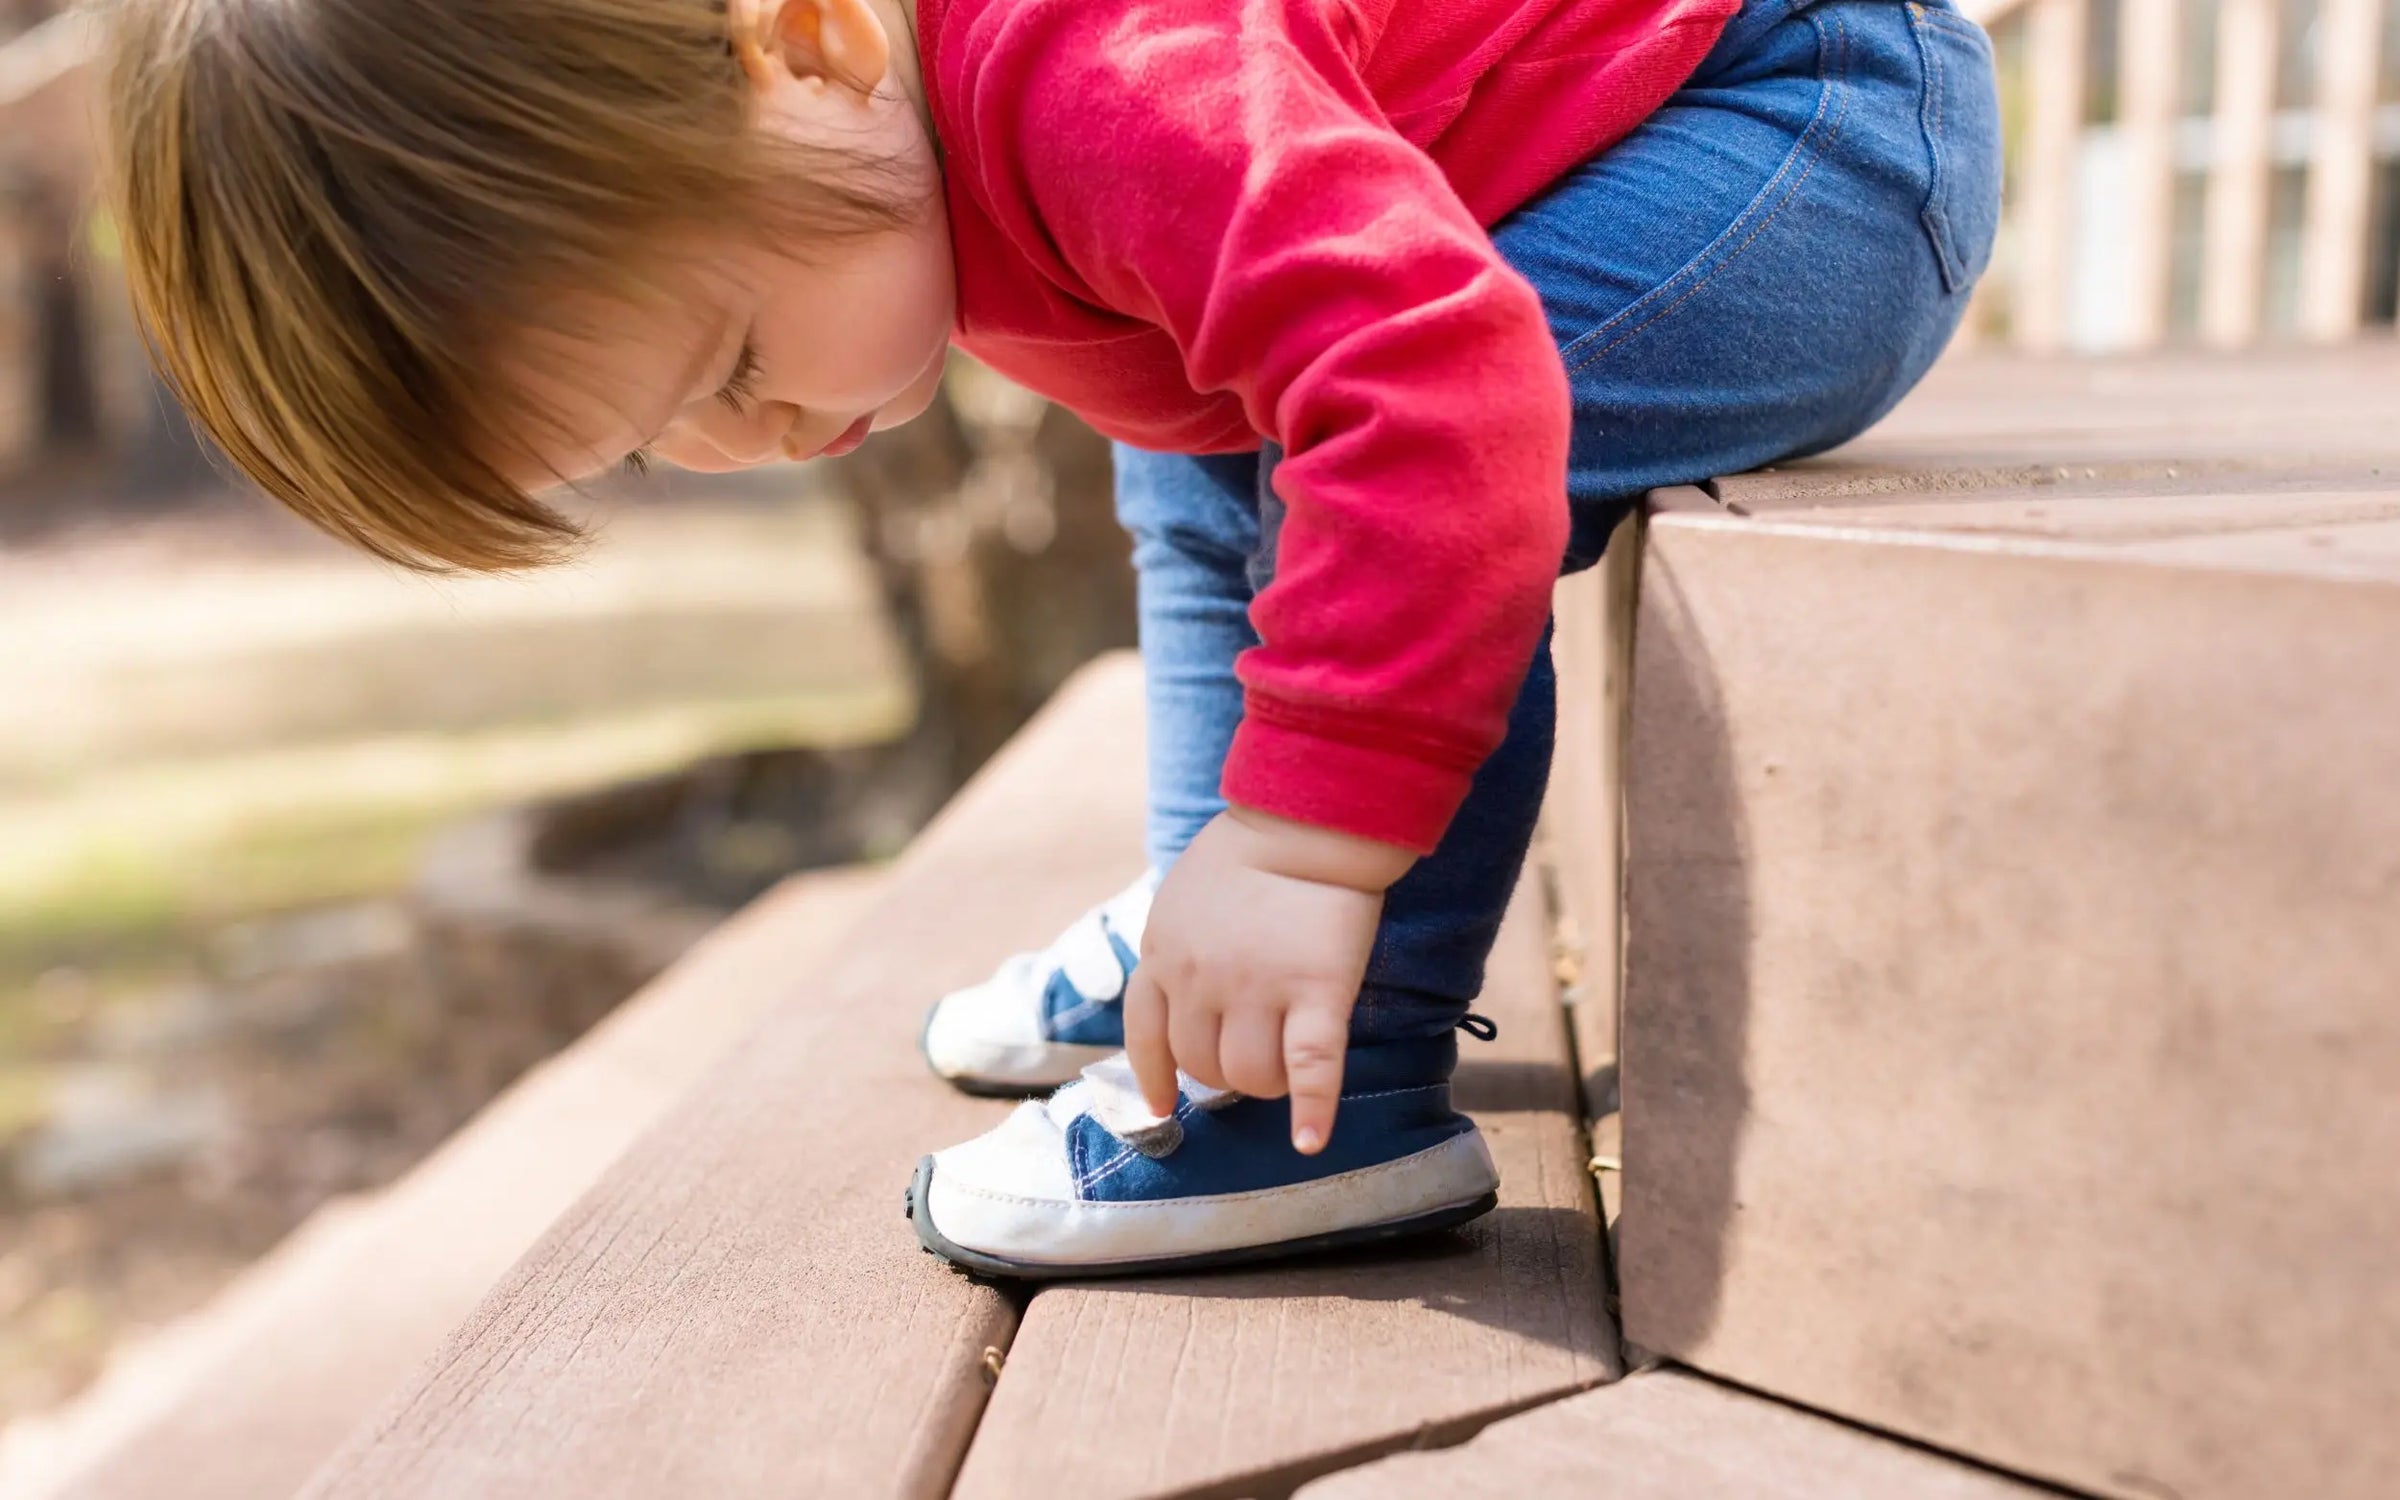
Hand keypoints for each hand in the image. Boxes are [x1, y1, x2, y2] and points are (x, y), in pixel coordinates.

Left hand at [1124, 806, 1413, 1152]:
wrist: (1307, 818)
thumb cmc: (1249, 850)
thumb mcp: (1182, 896)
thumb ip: (1175, 944)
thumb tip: (1180, 989)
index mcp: (1162, 955)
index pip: (1145, 1035)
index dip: (1153, 1076)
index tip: (1162, 1102)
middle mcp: (1199, 981)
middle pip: (1201, 1066)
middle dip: (1224, 1074)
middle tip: (1255, 1060)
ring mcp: (1257, 990)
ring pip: (1249, 1076)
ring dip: (1266, 1086)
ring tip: (1287, 1072)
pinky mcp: (1315, 995)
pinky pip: (1311, 1070)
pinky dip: (1313, 1113)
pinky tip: (1312, 1142)